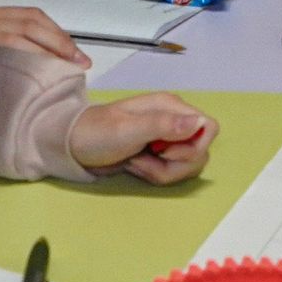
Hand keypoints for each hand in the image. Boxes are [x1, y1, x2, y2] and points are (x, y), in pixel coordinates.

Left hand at [70, 92, 215, 183]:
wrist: (73, 146)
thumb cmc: (96, 132)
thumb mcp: (128, 129)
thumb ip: (163, 125)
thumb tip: (198, 123)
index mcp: (171, 107)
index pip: (209, 127)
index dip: (194, 145)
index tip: (165, 149)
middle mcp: (174, 121)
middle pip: (201, 152)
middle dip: (174, 164)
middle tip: (146, 156)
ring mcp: (168, 140)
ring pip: (189, 166)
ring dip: (163, 172)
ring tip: (137, 162)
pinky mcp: (160, 156)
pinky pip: (174, 173)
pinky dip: (156, 175)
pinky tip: (136, 165)